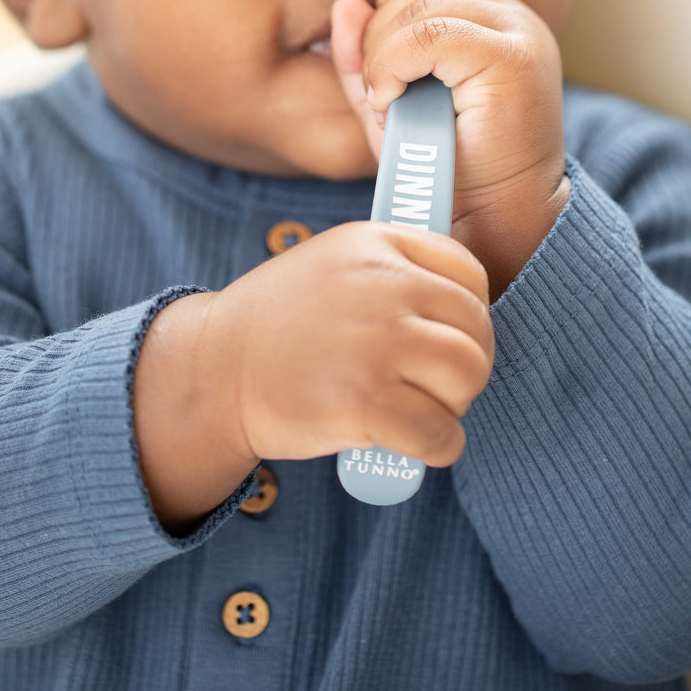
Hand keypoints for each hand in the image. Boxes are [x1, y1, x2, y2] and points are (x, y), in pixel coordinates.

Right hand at [216, 220, 493, 464]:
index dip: (471, 314)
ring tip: (425, 409)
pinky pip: (441, 432)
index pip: (469, 273)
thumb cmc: (280, 325)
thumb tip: (465, 304)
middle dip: (467, 364)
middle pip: (475, 329)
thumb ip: (394, 269)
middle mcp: (382, 285)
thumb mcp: (335, 263)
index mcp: (376, 244)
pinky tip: (417, 445)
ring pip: (467, 376)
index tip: (455, 336)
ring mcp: (375, 343)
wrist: (215, 372)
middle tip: (439, 384)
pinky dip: (440, 446)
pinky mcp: (364, 403)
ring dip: (456, 403)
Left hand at [330, 0, 569, 297]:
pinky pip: (434, 33)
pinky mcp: (513, 59)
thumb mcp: (394, 102)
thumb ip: (367, 54)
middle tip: (381, 88)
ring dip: (385, 52)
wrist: (497, 220)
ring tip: (388, 100)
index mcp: (497, 18)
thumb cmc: (447, 165)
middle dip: (383, 29)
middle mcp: (517, 17)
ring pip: (424, 6)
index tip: (386, 52)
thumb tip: (345, 4)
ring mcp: (520, 34)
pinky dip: (396, 63)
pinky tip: (391, 101)